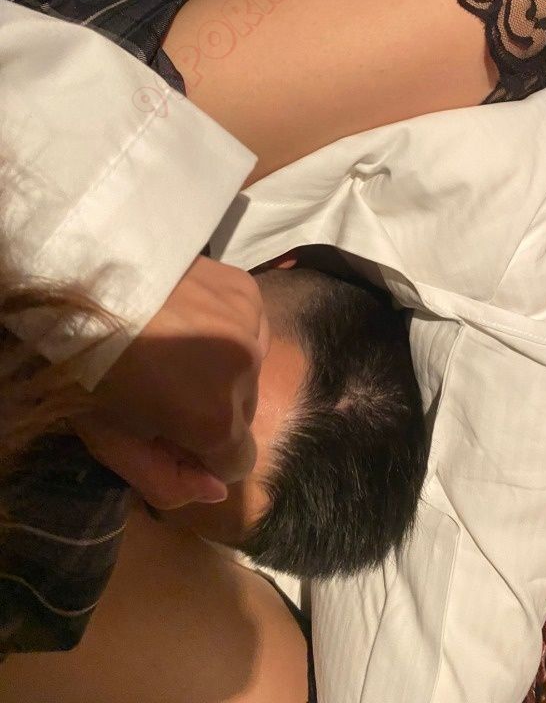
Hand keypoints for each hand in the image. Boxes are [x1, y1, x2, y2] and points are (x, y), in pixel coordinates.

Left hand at [72, 256, 269, 508]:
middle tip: (164, 387)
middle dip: (214, 412)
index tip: (170, 434)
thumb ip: (165, 479)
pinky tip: (188, 318)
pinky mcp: (247, 289)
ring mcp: (251, 324)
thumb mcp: (110, 438)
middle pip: (244, 414)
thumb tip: (214, 490)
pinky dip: (227, 332)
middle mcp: (248, 371)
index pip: (239, 464)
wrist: (77, 273)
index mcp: (214, 418)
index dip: (203, 456)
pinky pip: (250, 328)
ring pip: (250, 369)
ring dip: (223, 370)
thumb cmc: (84, 365)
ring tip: (175, 347)